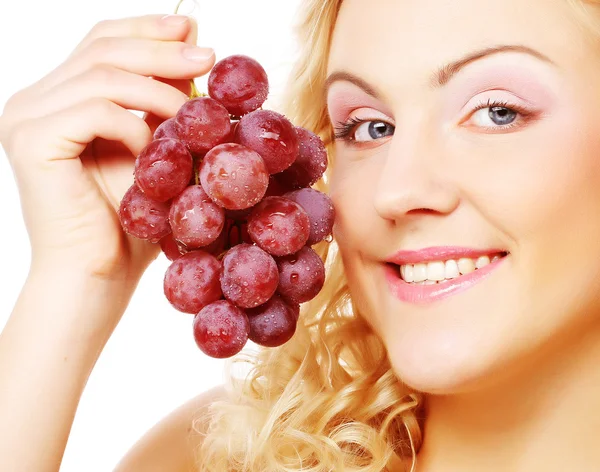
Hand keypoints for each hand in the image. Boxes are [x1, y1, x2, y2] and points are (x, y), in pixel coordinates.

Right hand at [0, 14, 214, 279]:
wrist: (98, 276)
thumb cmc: (130, 221)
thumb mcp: (154, 150)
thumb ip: (165, 104)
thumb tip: (196, 47)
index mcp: (61, 98)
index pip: (102, 42)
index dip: (147, 28)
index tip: (193, 28)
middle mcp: (36, 99)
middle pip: (102, 47)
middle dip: (161, 47)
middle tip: (208, 57)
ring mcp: (27, 117)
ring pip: (102, 74)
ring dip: (160, 90)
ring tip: (197, 112)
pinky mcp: (31, 140)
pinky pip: (95, 111)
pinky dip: (135, 125)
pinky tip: (156, 149)